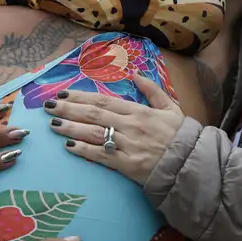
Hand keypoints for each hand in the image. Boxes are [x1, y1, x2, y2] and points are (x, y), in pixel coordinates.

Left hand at [43, 76, 184, 183]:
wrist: (193, 165)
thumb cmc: (181, 137)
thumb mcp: (171, 108)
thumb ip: (152, 90)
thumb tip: (134, 74)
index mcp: (139, 111)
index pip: (104, 101)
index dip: (81, 97)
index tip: (63, 94)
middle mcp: (130, 126)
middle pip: (94, 115)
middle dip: (68, 109)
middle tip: (48, 106)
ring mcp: (128, 146)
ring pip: (94, 134)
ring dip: (72, 128)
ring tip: (53, 124)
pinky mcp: (128, 166)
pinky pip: (102, 156)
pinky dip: (85, 150)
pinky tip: (69, 146)